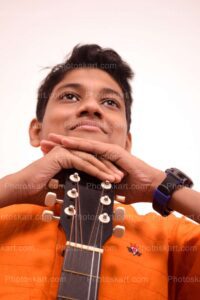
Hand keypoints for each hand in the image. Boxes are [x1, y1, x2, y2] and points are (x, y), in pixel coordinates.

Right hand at [0, 144, 123, 207]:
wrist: (22, 189)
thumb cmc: (39, 191)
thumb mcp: (63, 188)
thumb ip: (75, 186)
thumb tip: (88, 196)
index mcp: (69, 157)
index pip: (91, 163)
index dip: (104, 171)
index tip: (116, 181)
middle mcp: (68, 151)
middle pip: (94, 159)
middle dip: (108, 169)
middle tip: (121, 178)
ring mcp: (65, 151)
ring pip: (91, 160)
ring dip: (105, 169)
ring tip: (117, 179)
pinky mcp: (62, 155)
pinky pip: (83, 162)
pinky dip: (95, 170)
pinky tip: (105, 177)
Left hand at [42, 133, 165, 203]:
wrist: (150, 187)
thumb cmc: (133, 189)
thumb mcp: (109, 189)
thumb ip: (98, 187)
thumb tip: (87, 195)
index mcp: (101, 161)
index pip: (79, 155)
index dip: (63, 153)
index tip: (47, 153)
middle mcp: (103, 153)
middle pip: (78, 147)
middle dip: (60, 144)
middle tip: (43, 141)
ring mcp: (109, 151)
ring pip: (84, 145)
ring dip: (67, 141)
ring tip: (52, 139)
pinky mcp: (114, 152)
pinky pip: (95, 148)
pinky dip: (81, 145)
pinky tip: (68, 143)